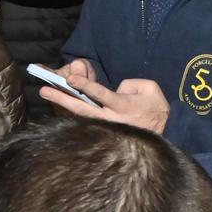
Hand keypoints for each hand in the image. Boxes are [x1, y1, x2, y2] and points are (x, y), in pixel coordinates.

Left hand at [43, 70, 170, 133]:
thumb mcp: (149, 88)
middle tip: (44, 90)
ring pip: (81, 117)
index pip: (100, 95)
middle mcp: (112, 119)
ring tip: (47, 94)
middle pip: (83, 109)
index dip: (85, 86)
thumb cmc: (156, 107)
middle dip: (62, 99)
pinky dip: (73, 113)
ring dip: (63, 105)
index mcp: (123, 106)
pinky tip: (60, 104)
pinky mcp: (106, 132)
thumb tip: (114, 90)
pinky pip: (87, 122)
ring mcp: (108, 128)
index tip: (70, 79)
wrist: (167, 130)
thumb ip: (129, 84)